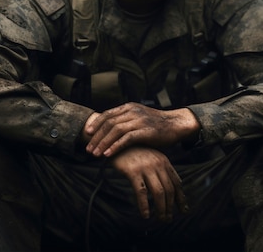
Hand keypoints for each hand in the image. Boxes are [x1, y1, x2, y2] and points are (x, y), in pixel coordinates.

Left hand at [82, 103, 199, 156]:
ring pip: (115, 131)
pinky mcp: (145, 131)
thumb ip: (126, 121)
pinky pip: (126, 139)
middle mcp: (132, 111)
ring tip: (95, 154)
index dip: (95, 123)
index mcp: (129, 107)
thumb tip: (109, 131)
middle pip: (108, 123)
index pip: (107, 114)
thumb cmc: (157, 125)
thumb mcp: (139, 118)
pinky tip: (108, 154)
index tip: (86, 133)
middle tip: (88, 149)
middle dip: (96, 137)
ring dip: (103, 143)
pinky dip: (115, 146)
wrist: (176, 124)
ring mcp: (139, 120)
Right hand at [111, 146, 188, 220]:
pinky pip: (141, 192)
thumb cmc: (135, 153)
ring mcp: (146, 168)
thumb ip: (162, 169)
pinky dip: (144, 205)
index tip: (183, 210)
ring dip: (161, 208)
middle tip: (168, 219)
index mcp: (164, 162)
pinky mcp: (133, 172)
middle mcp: (158, 164)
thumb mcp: (152, 158)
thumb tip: (172, 186)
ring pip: (158, 192)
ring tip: (160, 219)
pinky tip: (145, 215)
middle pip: (169, 189)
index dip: (181, 198)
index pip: (177, 183)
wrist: (117, 143)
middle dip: (171, 206)